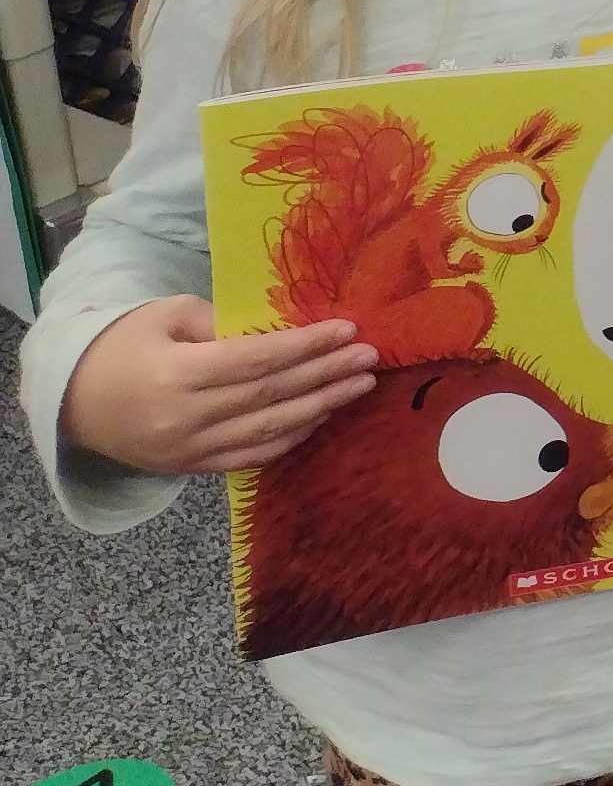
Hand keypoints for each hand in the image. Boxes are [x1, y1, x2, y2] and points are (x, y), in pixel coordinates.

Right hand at [58, 300, 374, 475]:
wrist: (69, 402)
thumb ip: (222, 323)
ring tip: (359, 385)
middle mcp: (185, 419)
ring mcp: (188, 451)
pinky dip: (290, 438)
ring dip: (320, 408)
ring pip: (267, 432)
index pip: (256, 361)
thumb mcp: (166, 316)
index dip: (306, 346)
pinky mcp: (190, 469)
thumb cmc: (121, 346)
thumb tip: (281, 331)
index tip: (347, 330)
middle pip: (270, 397)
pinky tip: (321, 416)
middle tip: (370, 357)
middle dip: (325, 375)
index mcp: (176, 374)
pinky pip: (251, 457)